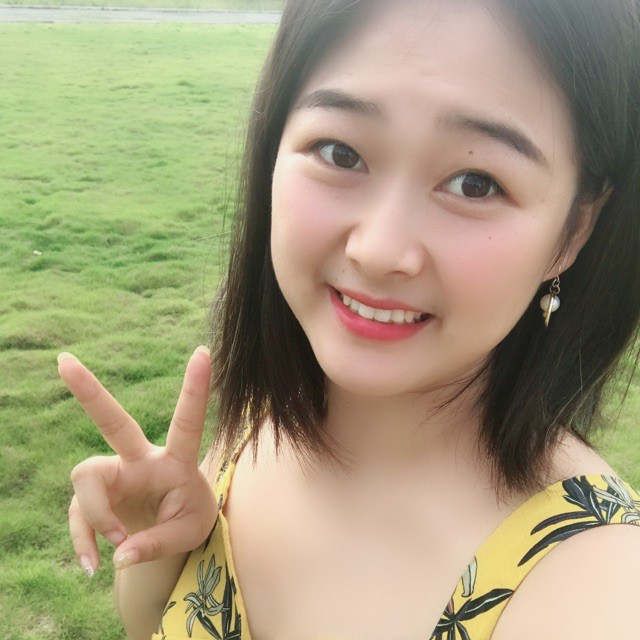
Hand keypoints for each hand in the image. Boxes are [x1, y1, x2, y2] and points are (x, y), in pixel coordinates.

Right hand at [59, 346, 217, 575]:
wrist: (171, 531)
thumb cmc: (188, 518)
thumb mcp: (188, 533)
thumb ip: (157, 544)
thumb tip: (118, 555)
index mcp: (175, 460)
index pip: (186, 422)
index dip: (194, 390)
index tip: (203, 352)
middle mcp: (140, 459)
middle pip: (113, 422)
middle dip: (89, 392)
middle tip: (64, 360)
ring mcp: (114, 475)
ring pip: (86, 476)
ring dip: (97, 516)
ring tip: (117, 546)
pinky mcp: (94, 495)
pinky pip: (77, 514)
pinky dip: (84, 542)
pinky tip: (93, 565)